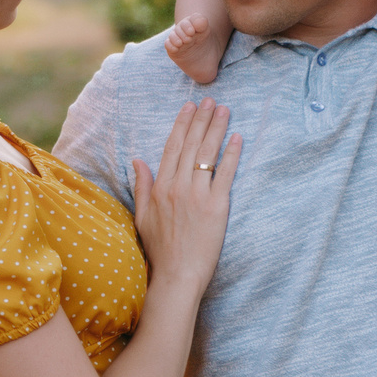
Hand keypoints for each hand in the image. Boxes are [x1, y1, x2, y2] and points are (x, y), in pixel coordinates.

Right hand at [130, 100, 241, 293]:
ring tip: (224, 111)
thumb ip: (142, 186)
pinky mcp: (216, 206)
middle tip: (210, 100)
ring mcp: (197, 196)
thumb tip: (138, 160)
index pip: (172, 148)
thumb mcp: (142, 216)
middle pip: (191, 145)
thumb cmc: (160, 250)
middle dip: (201, 120)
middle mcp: (178, 187)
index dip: (182, 125)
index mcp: (161, 188)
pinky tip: (238, 138)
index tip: (189, 108)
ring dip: (217, 129)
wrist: (177, 275)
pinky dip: (231, 154)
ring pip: (207, 154)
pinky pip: (225, 174)